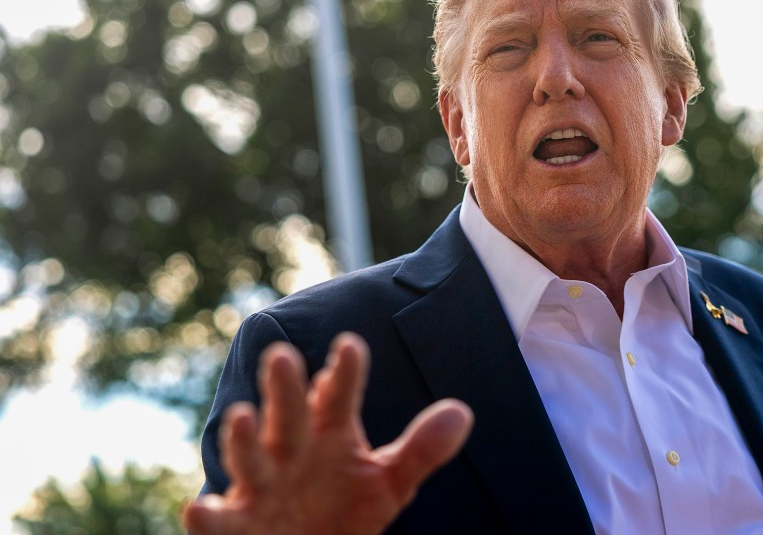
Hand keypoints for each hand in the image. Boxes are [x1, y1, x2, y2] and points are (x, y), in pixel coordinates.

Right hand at [183, 332, 473, 533]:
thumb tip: (462, 412)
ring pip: (248, 459)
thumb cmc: (342, 509)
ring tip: (242, 414)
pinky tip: (201, 508)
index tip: (350, 346)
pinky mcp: (235, 527)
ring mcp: (260, 487)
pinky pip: (218, 522)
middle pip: (288, 415)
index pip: (338, 397)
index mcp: (327, 433)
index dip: (344, 374)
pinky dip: (208, 516)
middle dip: (284, 390)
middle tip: (282, 354)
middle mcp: (290, 451)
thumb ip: (420, 449)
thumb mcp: (387, 483)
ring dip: (243, 439)